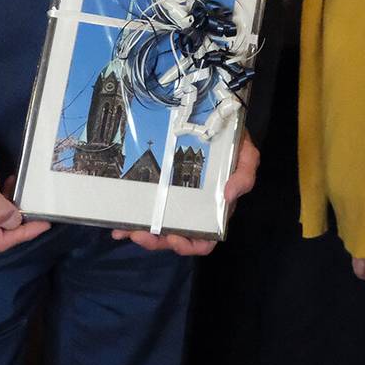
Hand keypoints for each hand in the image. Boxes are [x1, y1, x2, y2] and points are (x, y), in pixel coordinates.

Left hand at [110, 133, 260, 255]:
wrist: (217, 119)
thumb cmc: (234, 142)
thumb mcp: (247, 156)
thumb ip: (245, 175)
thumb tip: (230, 195)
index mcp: (214, 210)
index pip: (205, 240)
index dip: (190, 245)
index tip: (175, 237)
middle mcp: (194, 210)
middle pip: (175, 238)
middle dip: (157, 242)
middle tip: (140, 234)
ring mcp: (175, 201)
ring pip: (157, 229)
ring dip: (140, 234)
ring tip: (125, 229)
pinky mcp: (159, 189)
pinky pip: (145, 210)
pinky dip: (130, 221)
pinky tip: (117, 223)